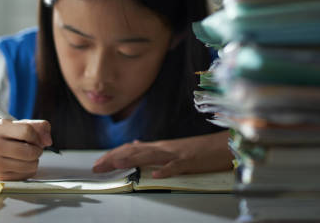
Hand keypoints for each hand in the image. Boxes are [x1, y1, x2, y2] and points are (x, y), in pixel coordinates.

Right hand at [0, 119, 52, 180]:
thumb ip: (38, 126)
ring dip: (34, 160)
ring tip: (26, 155)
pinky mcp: (0, 177)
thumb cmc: (3, 135)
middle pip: (30, 152)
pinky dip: (28, 169)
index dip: (36, 135)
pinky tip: (20, 162)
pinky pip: (26, 175)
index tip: (34, 137)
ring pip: (31, 165)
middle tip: (32, 147)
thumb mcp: (17, 124)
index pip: (27, 131)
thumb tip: (48, 141)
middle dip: (37, 149)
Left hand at [92, 131, 231, 178]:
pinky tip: (155, 174)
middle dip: (114, 158)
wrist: (223, 146)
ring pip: (151, 156)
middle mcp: (164, 148)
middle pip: (135, 152)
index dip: (112, 155)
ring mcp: (176, 154)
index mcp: (159, 147)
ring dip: (132, 160)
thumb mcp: (172, 149)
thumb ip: (152, 148)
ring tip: (116, 165)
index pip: (130, 150)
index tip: (97, 163)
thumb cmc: (199, 150)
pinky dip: (166, 170)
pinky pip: (176, 166)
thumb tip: (135, 144)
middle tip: (96, 166)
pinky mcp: (190, 161)